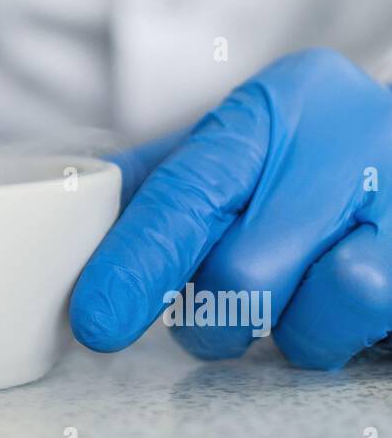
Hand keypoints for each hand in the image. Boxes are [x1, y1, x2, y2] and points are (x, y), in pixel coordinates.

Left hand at [70, 49, 391, 368]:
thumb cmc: (318, 158)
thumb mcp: (241, 147)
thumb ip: (161, 179)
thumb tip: (76, 215)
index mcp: (281, 103)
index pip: (192, 188)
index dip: (138, 260)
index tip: (97, 317)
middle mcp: (352, 140)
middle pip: (243, 270)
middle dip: (210, 314)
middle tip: (212, 311)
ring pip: (310, 313)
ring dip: (282, 329)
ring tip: (292, 295)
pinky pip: (360, 326)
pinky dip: (331, 335)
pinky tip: (334, 303)